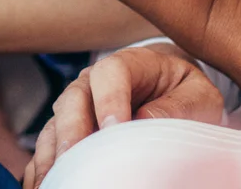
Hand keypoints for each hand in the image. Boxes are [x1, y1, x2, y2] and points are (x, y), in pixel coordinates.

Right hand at [23, 45, 220, 187]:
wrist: (171, 90)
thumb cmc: (185, 92)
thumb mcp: (197, 95)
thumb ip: (176, 106)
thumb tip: (143, 122)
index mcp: (128, 64)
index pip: (110, 73)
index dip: (109, 99)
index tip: (114, 129)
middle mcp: (93, 82)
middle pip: (73, 99)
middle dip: (73, 131)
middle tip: (75, 161)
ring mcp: (77, 106)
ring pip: (55, 124)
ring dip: (53, 154)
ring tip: (55, 181)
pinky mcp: (68, 130)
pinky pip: (47, 145)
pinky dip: (42, 165)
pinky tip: (43, 184)